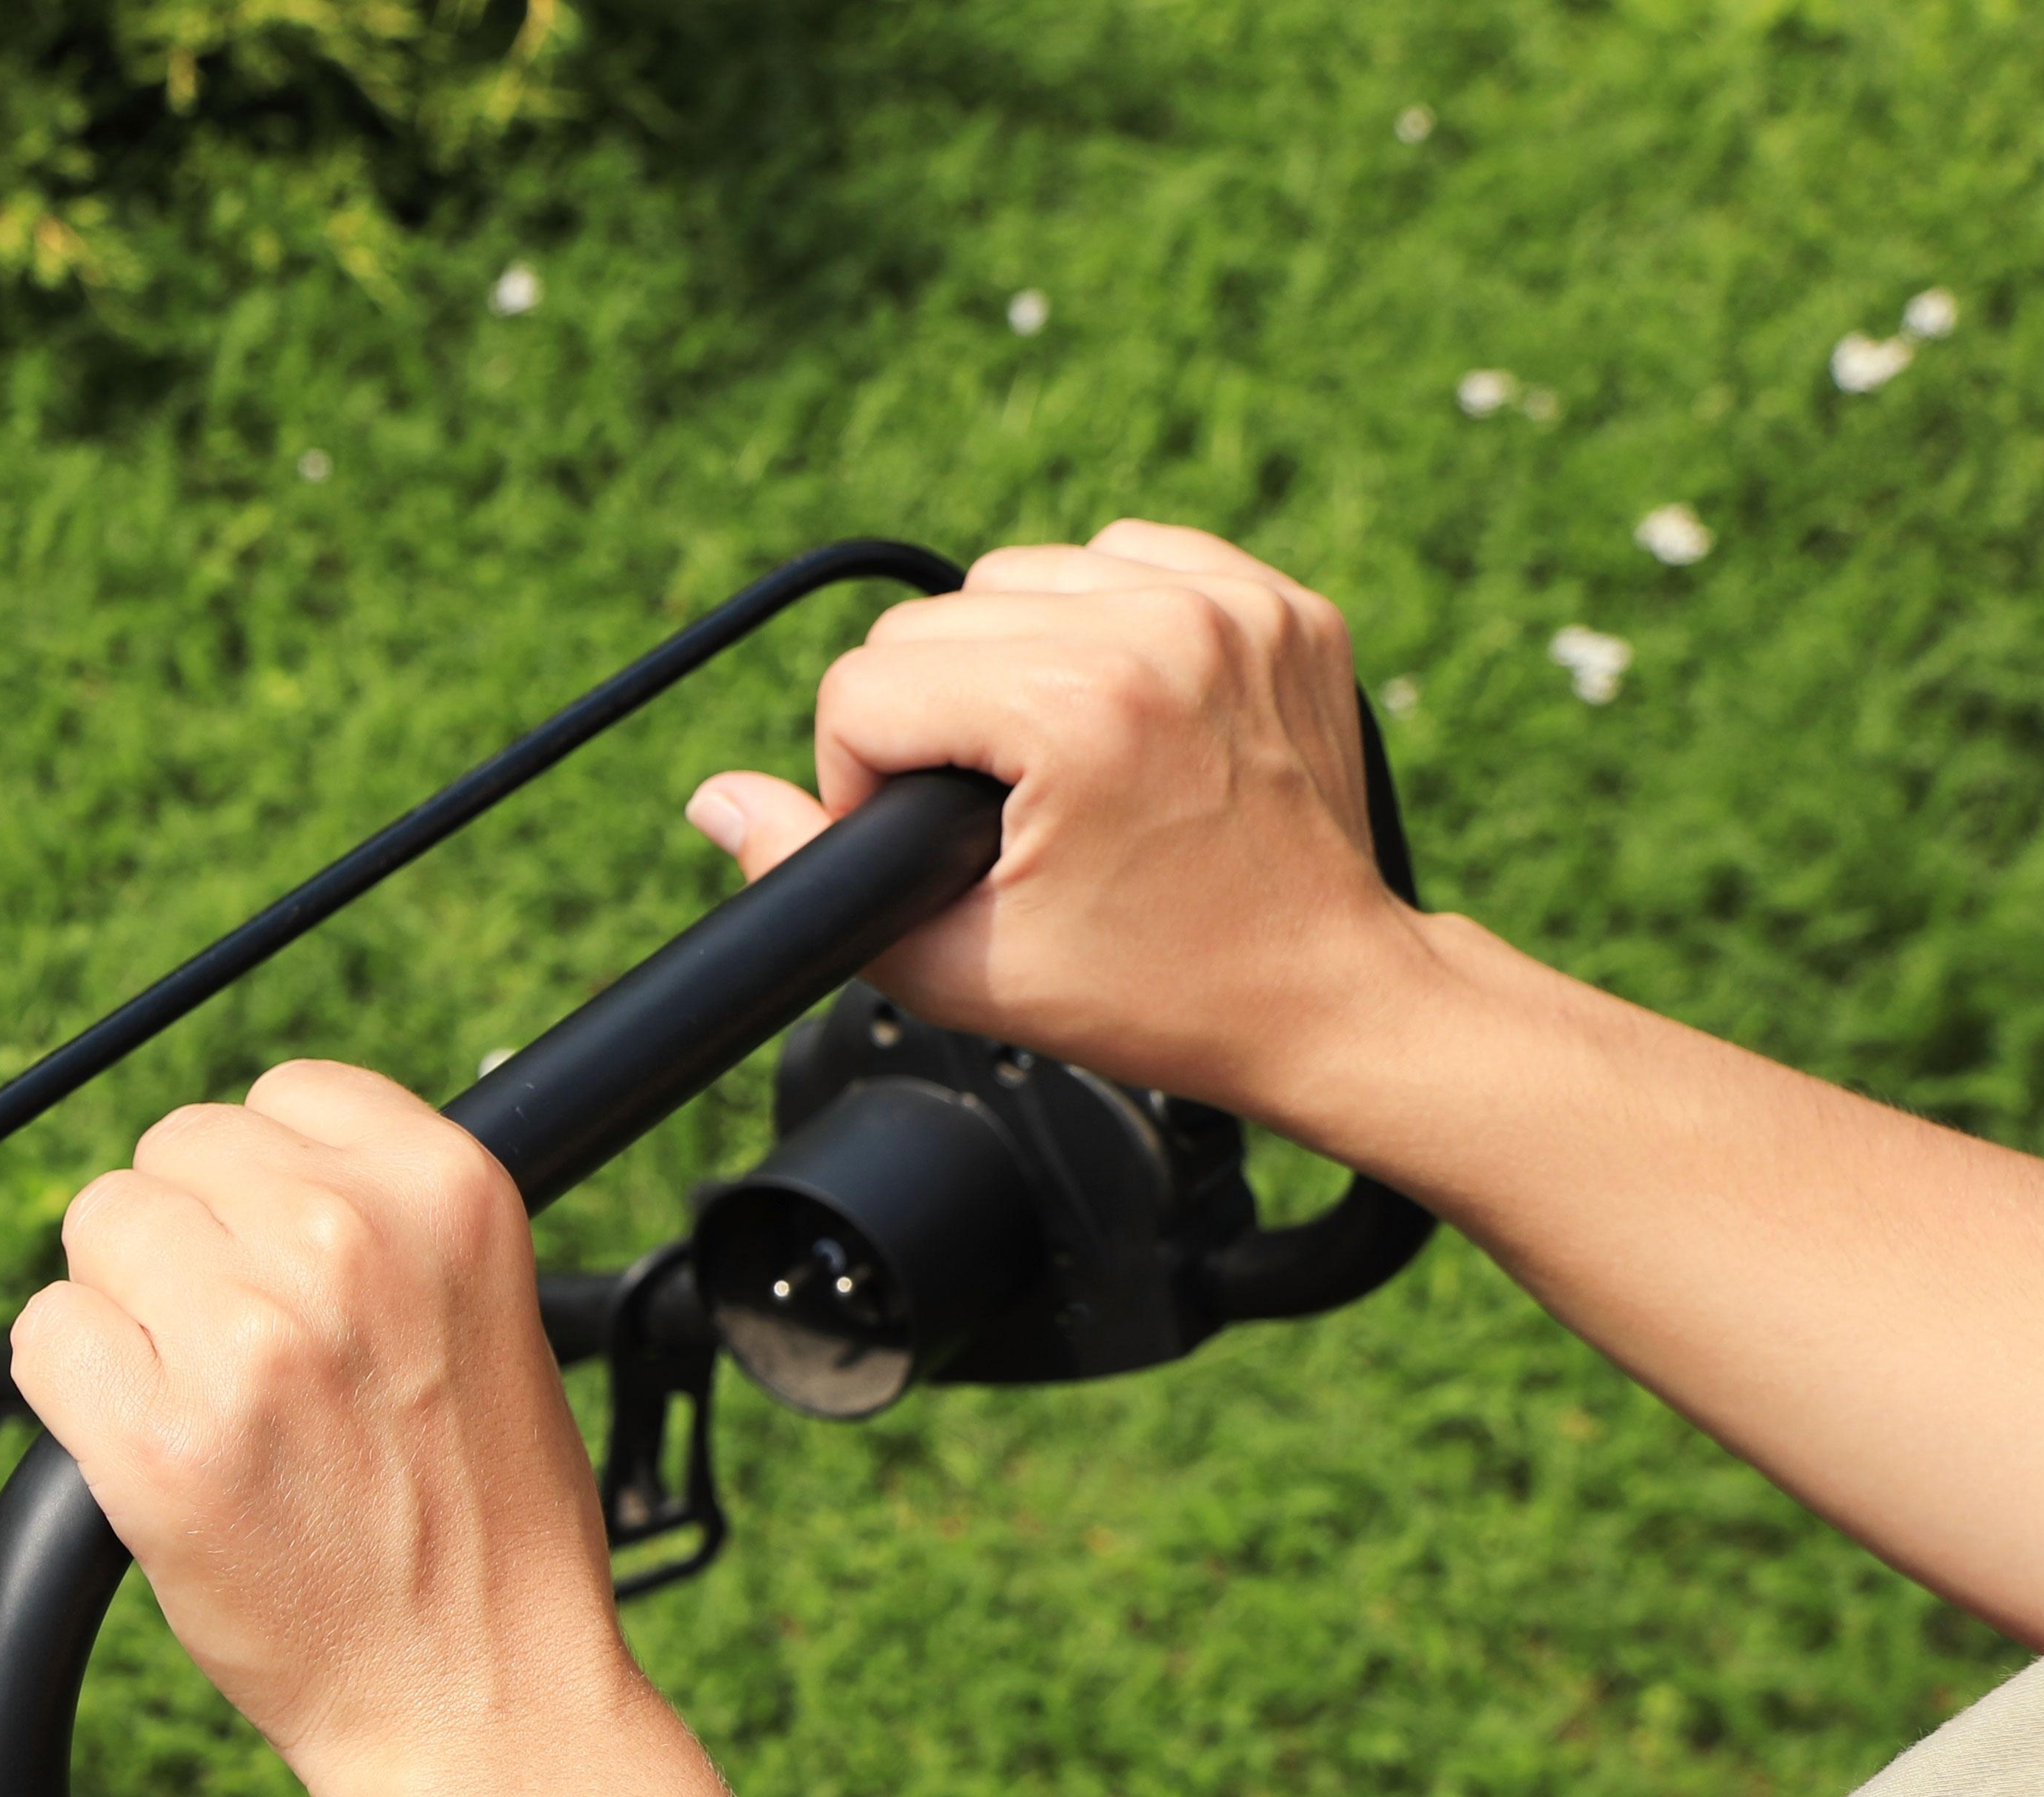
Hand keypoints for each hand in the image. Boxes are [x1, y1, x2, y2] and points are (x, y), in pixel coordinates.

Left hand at [12, 1060, 642, 1794]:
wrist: (478, 1698)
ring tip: (207, 1403)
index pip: (280, 1096)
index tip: (281, 1261)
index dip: (263, 1185)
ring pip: (97, 1232)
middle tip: (241, 1353)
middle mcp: (342, 1244)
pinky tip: (145, 1443)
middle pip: (171, 1157)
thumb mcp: (491, 1315)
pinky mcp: (154, 1444)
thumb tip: (254, 1163)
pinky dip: (72, 1385)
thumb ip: (384, 1221)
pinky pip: (45, 1336)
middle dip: (188, 1243)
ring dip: (127, 1309)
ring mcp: (244, 1342)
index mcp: (444, 1193)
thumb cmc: (487, 1526)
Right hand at [681, 522, 1445, 1136]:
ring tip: (1052, 757)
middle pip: (933, 623)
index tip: (933, 843)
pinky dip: (1099, 622)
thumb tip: (717, 797)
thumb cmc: (1154, 992)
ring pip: (1020, 576)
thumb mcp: (953, 962)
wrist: (1326, 992)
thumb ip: (810, 877)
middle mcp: (1163, 629)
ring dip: (1008, 660)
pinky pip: (1125, 558)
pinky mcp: (1277, 600)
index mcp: (1081, 712)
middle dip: (931, 721)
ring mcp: (1233, 605)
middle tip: (994, 812)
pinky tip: (1117, 708)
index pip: (869, 687)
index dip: (863, 783)